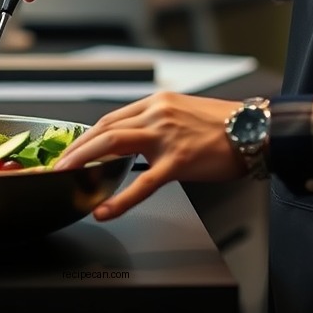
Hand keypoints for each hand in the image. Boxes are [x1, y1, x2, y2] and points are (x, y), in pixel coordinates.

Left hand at [53, 92, 246, 219]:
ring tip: (67, 178)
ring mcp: (166, 135)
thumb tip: (134, 141)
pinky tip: (106, 209)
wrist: (254, 129)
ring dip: (85, 162)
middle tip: (58, 166)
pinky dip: (121, 197)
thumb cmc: (223, 126)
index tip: (71, 151)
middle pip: (104, 129)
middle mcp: (157, 113)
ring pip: (114, 144)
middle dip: (76, 148)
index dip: (86, 136)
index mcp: (157, 102)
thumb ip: (157, 123)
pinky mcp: (179, 159)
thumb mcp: (183, 113)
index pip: (111, 118)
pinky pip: (144, 182)